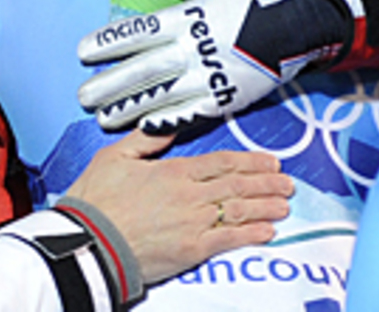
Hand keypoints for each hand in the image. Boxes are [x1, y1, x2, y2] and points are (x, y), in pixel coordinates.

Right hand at [59, 130, 293, 283]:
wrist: (91, 239)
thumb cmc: (98, 199)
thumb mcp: (115, 156)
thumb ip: (145, 140)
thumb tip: (167, 129)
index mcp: (173, 171)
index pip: (221, 162)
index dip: (250, 161)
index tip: (270, 162)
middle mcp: (189, 195)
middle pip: (236, 185)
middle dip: (266, 183)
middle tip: (287, 183)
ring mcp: (193, 223)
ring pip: (239, 210)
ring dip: (265, 207)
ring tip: (284, 205)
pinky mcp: (192, 249)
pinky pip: (229, 239)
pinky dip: (251, 234)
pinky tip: (267, 231)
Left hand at [77, 0, 350, 132]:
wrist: (299, 26)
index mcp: (189, 17)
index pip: (138, 32)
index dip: (108, 43)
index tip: (82, 53)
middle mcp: (195, 48)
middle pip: (143, 70)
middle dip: (109, 85)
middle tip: (81, 96)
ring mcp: (211, 76)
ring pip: (162, 95)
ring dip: (129, 108)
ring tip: (102, 118)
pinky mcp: (227, 99)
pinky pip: (190, 113)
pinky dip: (165, 122)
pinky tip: (142, 128)